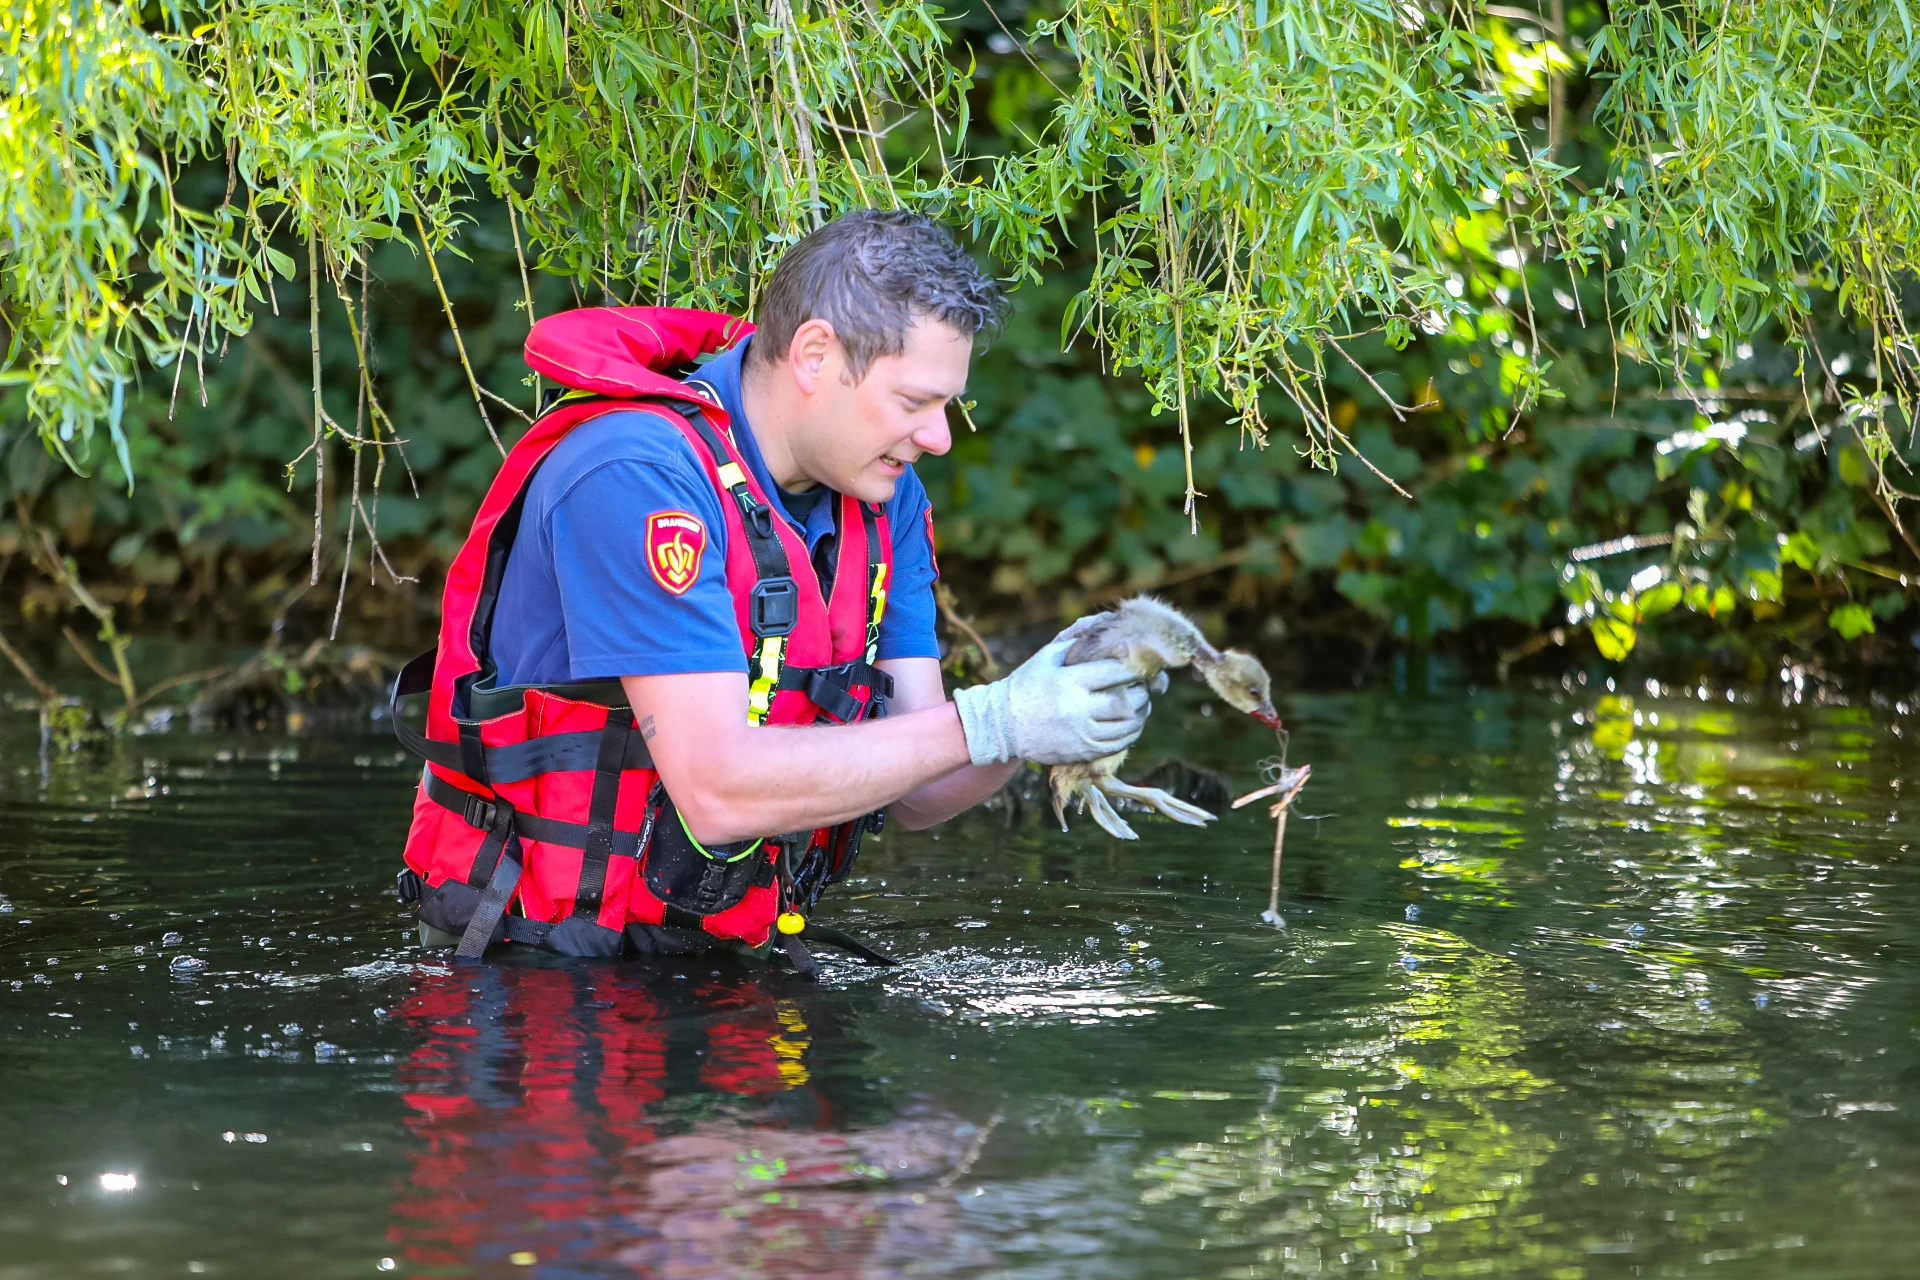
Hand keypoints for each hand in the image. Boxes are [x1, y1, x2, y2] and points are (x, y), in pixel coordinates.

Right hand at [952, 637, 1150, 765]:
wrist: (1002, 725)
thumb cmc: (1027, 684)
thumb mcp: (1048, 656)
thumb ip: (1078, 641)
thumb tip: (1109, 624)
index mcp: (1071, 680)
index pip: (1118, 672)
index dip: (1135, 667)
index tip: (1140, 665)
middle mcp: (1078, 708)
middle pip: (1128, 700)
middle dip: (1142, 691)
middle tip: (1143, 685)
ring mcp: (1082, 733)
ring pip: (1128, 724)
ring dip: (1140, 713)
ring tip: (1139, 704)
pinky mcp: (1083, 751)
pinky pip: (1119, 743)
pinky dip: (1131, 732)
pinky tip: (1130, 723)